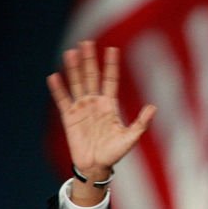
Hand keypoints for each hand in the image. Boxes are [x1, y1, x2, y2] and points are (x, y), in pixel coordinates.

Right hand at [47, 41, 155, 182]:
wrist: (97, 166)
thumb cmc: (115, 153)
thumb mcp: (131, 137)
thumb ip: (141, 122)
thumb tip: (153, 107)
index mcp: (110, 105)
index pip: (111, 80)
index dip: (111, 65)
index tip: (112, 49)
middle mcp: (95, 102)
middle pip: (92, 76)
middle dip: (89, 60)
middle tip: (86, 42)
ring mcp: (82, 108)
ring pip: (77, 83)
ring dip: (73, 68)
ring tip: (70, 52)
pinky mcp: (69, 116)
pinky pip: (63, 100)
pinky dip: (59, 89)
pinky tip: (54, 76)